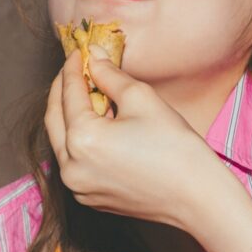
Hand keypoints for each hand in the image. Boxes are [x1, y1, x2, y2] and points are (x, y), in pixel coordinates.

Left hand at [45, 48, 218, 228]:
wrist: (196, 196)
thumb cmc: (175, 147)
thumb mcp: (141, 98)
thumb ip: (109, 75)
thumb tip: (94, 56)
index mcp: (82, 140)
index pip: (68, 94)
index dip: (72, 69)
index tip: (79, 53)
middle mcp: (71, 167)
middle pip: (54, 119)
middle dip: (62, 91)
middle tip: (74, 71)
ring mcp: (78, 187)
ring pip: (62, 142)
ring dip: (69, 117)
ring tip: (87, 96)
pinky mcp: (89, 198)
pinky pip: (75, 162)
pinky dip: (80, 141)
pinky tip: (97, 126)